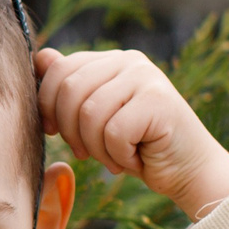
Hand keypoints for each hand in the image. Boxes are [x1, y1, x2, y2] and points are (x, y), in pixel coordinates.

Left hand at [35, 47, 228, 218]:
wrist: (188, 170)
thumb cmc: (137, 146)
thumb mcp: (95, 119)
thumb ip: (70, 88)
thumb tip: (40, 57)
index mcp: (110, 60)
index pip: (59, 70)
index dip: (47, 106)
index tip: (55, 132)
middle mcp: (129, 60)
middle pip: (70, 91)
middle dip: (70, 131)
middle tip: (86, 153)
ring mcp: (146, 77)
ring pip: (90, 114)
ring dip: (97, 148)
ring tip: (115, 158)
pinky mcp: (159, 100)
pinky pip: (114, 132)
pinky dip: (118, 155)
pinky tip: (135, 158)